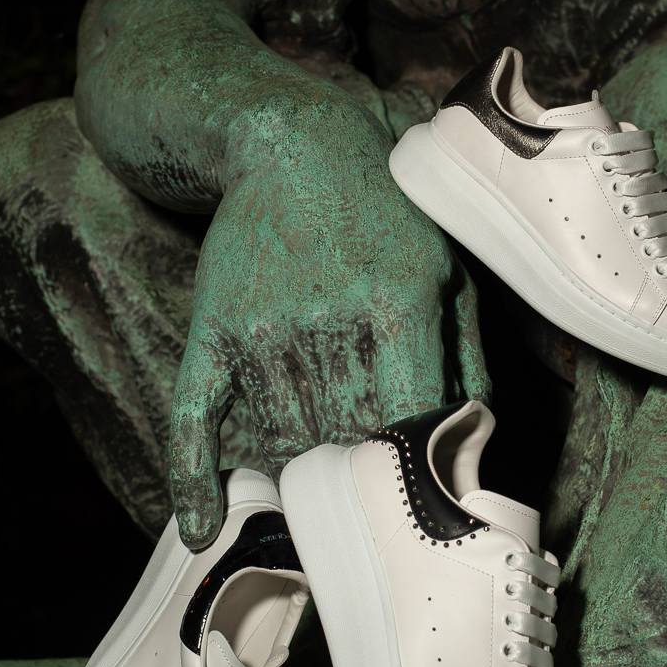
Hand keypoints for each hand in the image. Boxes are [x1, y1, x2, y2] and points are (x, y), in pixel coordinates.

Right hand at [167, 86, 487, 545]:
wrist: (294, 141)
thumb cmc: (386, 210)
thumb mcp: (449, 268)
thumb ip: (467, 357)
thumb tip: (475, 440)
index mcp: (396, 309)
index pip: (407, 427)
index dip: (413, 470)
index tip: (417, 495)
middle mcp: (325, 323)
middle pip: (344, 440)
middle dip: (360, 471)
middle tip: (366, 493)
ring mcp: (260, 329)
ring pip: (281, 438)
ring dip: (301, 466)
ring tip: (318, 474)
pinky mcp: (211, 327)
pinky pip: (193, 416)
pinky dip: (192, 477)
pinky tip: (200, 524)